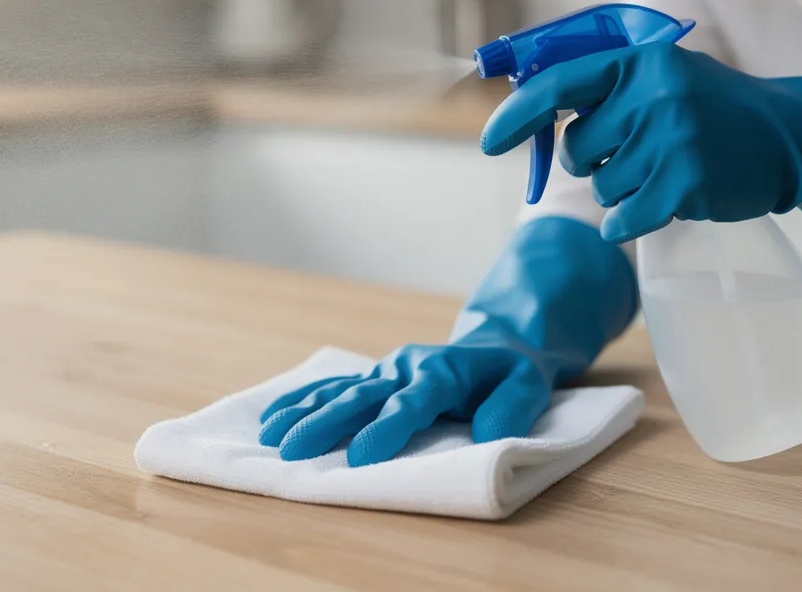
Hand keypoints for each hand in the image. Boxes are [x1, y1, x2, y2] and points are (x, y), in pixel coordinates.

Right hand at [258, 216, 637, 465]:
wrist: (499, 344)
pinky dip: (304, 401)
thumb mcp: (529, 384)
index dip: (385, 429)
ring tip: (271, 436)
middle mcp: (406, 367)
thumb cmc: (514, 372)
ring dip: (305, 413)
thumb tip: (487, 434)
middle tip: (294, 449)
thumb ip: (511, 408)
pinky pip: (334, 388)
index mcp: (442, 372)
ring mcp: (386, 370)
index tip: (360, 457)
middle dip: (326, 423)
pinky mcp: (376, 377)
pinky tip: (273, 417)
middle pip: (362, 397)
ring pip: (340, 392)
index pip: (410, 403)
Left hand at [481, 42, 799, 243]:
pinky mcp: (686, 184)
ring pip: (601, 187)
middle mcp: (651, 96)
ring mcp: (670, 141)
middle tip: (637, 153)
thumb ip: (605, 85)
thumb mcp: (663, 75)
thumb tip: (530, 104)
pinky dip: (628, 223)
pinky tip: (655, 209)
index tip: (488, 143)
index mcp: (640, 62)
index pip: (558, 86)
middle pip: (576, 149)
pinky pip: (624, 219)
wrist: (790, 137)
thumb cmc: (713, 107)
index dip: (516, 115)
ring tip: (666, 170)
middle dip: (594, 160)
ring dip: (623, 190)